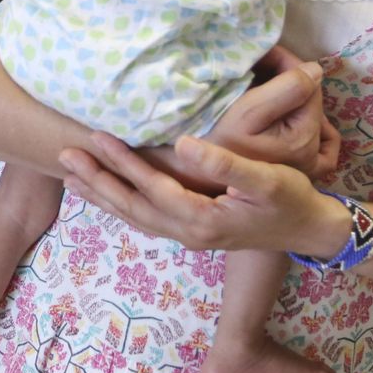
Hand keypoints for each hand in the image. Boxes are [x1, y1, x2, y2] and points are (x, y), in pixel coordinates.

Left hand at [59, 133, 344, 255]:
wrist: (308, 229)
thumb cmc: (290, 198)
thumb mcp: (265, 178)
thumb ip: (224, 165)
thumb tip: (184, 144)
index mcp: (202, 218)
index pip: (151, 187)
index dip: (122, 163)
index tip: (95, 137)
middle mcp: (188, 232)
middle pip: (131, 206)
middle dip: (97, 180)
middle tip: (63, 156)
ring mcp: (188, 235)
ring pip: (134, 216)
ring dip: (102, 195)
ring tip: (71, 176)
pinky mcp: (192, 231)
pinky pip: (145, 218)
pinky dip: (121, 205)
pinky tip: (107, 193)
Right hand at [203, 50, 337, 181]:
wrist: (196, 175)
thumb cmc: (214, 141)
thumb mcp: (247, 111)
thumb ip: (286, 88)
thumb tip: (315, 69)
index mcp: (303, 137)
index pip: (309, 84)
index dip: (285, 63)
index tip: (260, 54)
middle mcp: (312, 155)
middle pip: (310, 99)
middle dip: (288, 78)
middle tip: (257, 67)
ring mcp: (309, 166)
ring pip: (311, 115)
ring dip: (292, 96)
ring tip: (264, 89)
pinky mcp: (303, 173)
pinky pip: (322, 144)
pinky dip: (313, 126)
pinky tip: (291, 117)